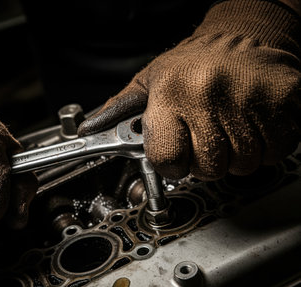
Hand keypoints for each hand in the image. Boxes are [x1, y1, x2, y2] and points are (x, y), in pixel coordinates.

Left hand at [79, 0, 300, 180]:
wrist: (244, 33)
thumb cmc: (192, 62)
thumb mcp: (149, 81)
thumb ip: (119, 110)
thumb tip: (90, 130)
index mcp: (171, 93)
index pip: (165, 159)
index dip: (169, 162)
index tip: (174, 153)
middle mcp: (208, 96)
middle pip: (206, 168)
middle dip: (203, 160)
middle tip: (204, 136)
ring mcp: (249, 100)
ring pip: (241, 165)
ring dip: (234, 155)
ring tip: (228, 127)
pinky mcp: (283, 103)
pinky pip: (273, 153)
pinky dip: (264, 148)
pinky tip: (251, 125)